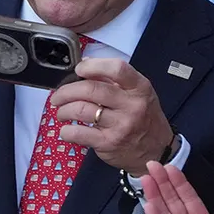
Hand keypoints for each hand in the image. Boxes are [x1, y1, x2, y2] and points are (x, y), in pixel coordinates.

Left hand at [50, 58, 175, 175]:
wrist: (155, 150)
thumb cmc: (143, 118)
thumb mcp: (136, 94)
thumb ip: (112, 79)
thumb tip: (86, 64)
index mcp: (139, 88)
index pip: (116, 69)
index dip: (92, 66)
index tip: (79, 70)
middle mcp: (132, 105)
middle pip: (90, 89)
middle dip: (66, 91)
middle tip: (58, 97)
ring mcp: (121, 125)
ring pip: (80, 110)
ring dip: (63, 110)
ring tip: (62, 113)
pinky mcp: (108, 143)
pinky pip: (77, 133)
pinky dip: (65, 131)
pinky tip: (67, 130)